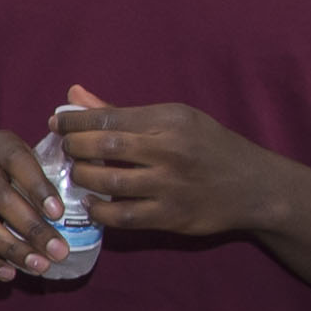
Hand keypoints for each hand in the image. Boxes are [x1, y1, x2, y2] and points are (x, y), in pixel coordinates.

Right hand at [0, 127, 74, 282]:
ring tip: (41, 266)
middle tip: (59, 250)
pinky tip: (10, 274)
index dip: (38, 187)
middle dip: (33, 228)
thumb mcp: (20, 154)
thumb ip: (50, 165)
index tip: (58, 212)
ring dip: (13, 249)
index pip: (17, 161)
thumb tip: (94, 188)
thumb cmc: (2, 170)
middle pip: (0, 198)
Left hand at [56, 84, 289, 237]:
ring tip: (78, 173)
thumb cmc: (209, 146)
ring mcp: (170, 185)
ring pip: (108, 182)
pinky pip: (122, 216)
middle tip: (67, 149)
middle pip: (104, 147)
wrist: (253, 185)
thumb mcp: (174, 119)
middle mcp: (170, 150)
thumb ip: (121, 112)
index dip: (74, 121)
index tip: (57, 123)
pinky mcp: (171, 215)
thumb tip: (73, 95)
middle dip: (75, 147)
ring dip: (83, 178)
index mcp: (169, 120)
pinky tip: (92, 203)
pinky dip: (99, 210)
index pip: (108, 117)